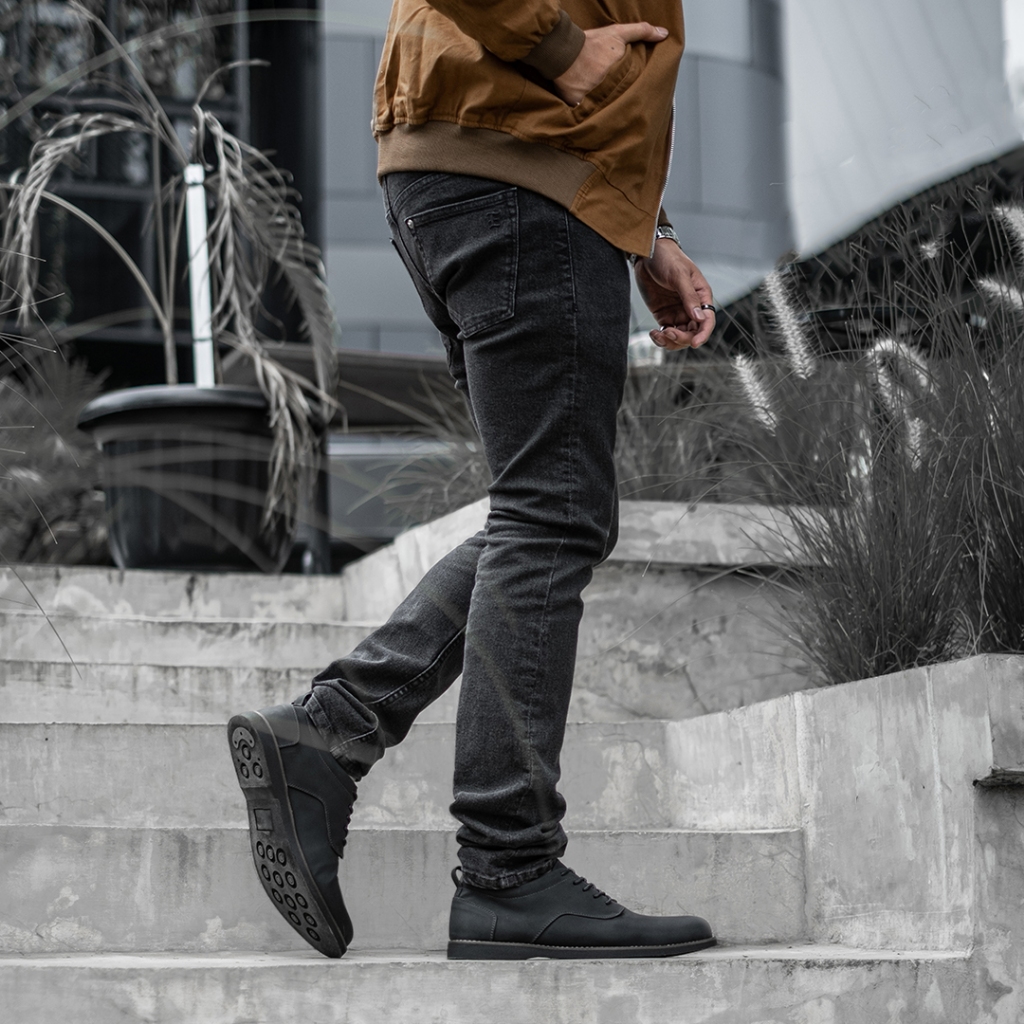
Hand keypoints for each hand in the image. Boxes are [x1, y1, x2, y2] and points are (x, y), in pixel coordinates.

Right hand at [553, 22, 668, 105]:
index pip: (631, 90)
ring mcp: (590, 98)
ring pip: (602, 110)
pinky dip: (587, 116)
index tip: (635, 96)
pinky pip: (583, 115)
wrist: (562, 49)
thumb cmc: (590, 42)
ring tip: (608, 114)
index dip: (633, 94)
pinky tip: (591, 118)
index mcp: (619, 74)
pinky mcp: (576, 104)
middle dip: (620, 104)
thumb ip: (641, 31)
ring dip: (605, 112)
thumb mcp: (617, 33)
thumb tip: (663, 33)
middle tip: (623, 108)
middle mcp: (606, 88)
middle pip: (617, 102)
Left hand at [634, 239, 715, 349]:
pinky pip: (666, 333)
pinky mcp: (664, 315)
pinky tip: (653, 333)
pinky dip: (660, 338)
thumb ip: (689, 297)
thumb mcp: (679, 276)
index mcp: (702, 296)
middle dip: (682, 338)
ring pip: (679, 336)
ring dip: (670, 341)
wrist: (647, 253)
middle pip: (693, 333)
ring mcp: (678, 312)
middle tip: (668, 334)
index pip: (707, 321)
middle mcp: (692, 307)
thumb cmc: (668, 258)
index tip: (694, 344)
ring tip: (658, 334)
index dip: (703, 335)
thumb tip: (699, 318)